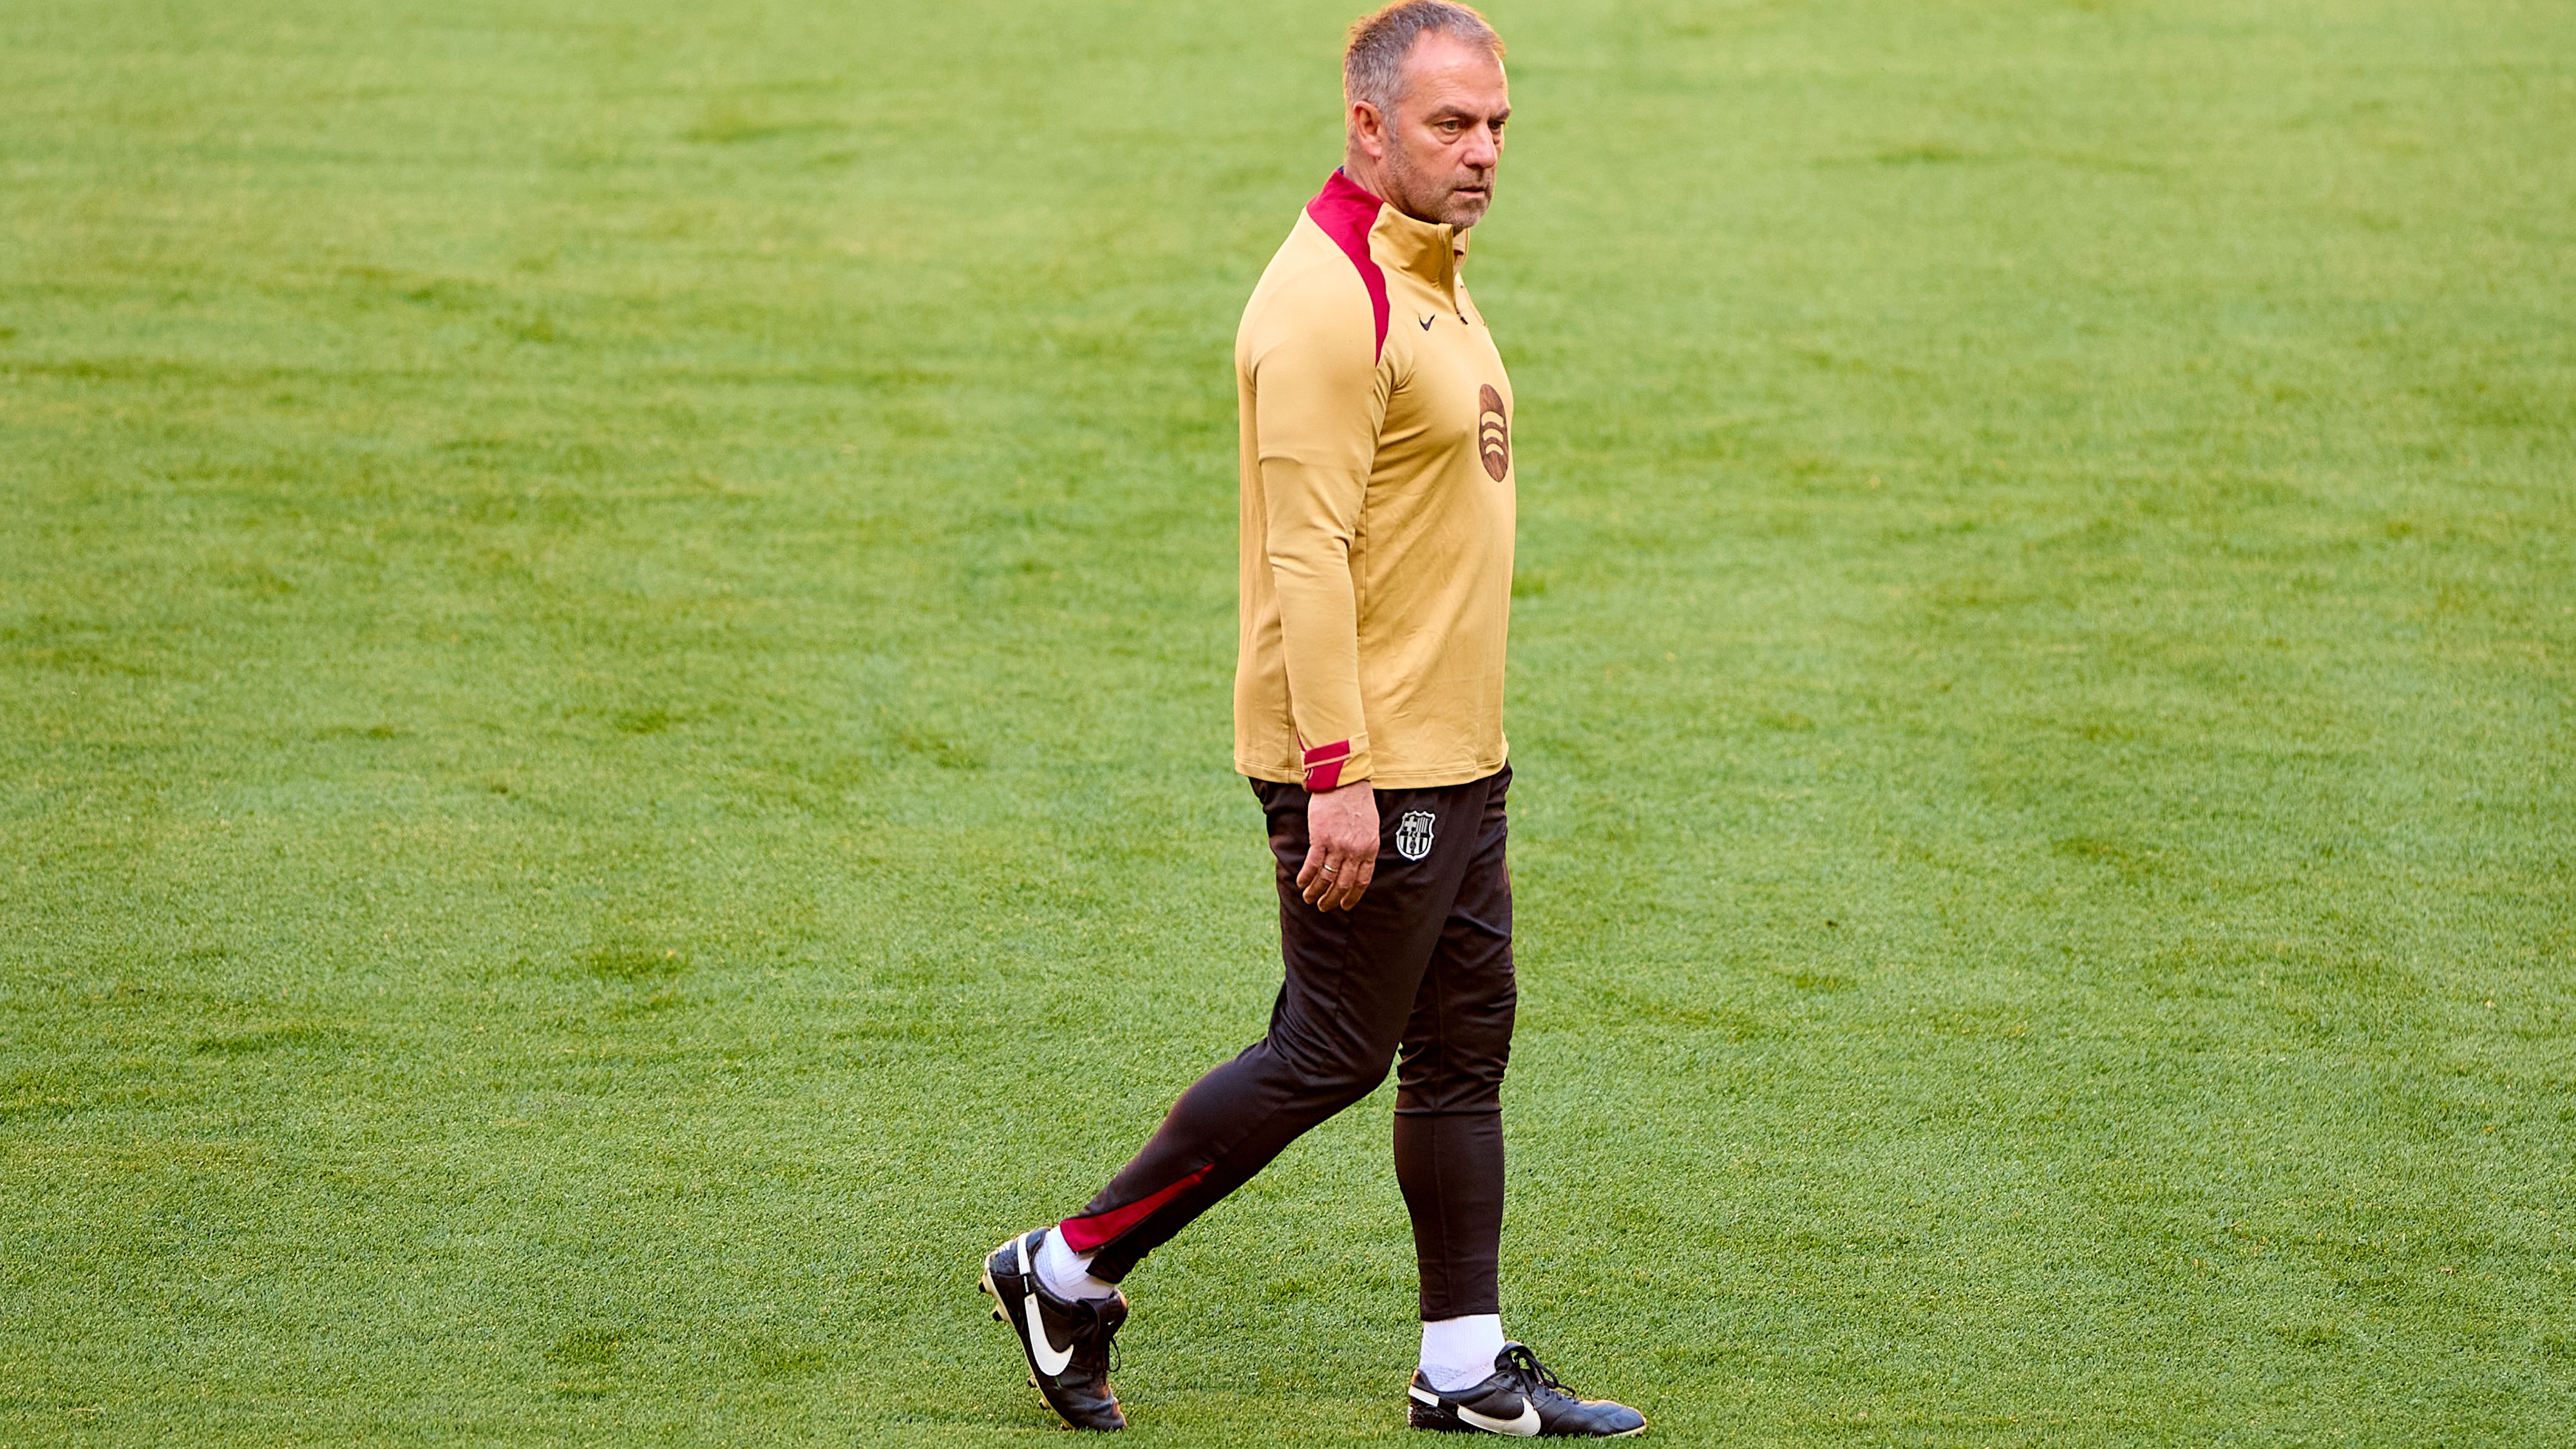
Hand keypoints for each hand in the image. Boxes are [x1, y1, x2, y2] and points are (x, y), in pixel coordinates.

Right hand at [1298, 780, 1377, 911]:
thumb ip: (1365, 847)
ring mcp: (1337, 846)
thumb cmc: (1358, 802)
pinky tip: (1301, 883)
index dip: (1352, 896)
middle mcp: (1355, 851)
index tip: (1344, 906)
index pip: (1361, 881)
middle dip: (1331, 900)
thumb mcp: (1371, 828)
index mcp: (1370, 849)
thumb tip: (1356, 864)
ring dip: (1316, 892)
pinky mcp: (1320, 839)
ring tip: (1309, 898)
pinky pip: (1312, 865)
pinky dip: (1306, 877)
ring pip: (1326, 878)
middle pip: (1343, 884)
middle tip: (1323, 907)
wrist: (1344, 783)